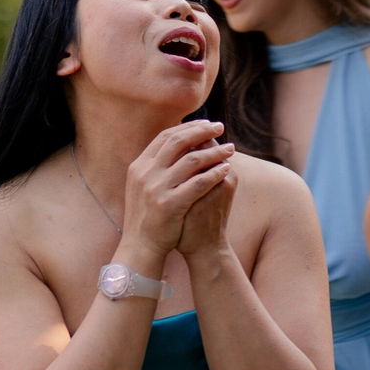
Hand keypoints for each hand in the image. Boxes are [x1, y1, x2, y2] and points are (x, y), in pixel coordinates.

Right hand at [120, 120, 234, 257]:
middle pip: (178, 142)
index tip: (205, 123)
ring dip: (214, 152)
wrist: (140, 246)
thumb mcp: (145, 186)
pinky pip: (198, 183)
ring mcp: (156, 189)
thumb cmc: (148, 216)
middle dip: (202, 131)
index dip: (187, 127)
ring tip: (230, 149)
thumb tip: (179, 143)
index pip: (165, 137)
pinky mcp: (169, 204)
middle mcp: (145, 173)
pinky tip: (226, 169)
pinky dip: (214, 173)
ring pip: (191, 160)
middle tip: (220, 126)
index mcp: (139, 166)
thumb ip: (157, 166)